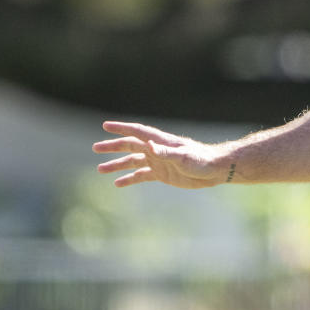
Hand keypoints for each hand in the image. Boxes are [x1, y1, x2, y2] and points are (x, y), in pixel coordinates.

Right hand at [93, 121, 229, 188]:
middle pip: (130, 146)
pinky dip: (129, 178)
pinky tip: (118, 183)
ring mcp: (158, 162)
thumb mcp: (183, 156)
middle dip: (113, 147)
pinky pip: (141, 175)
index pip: (137, 132)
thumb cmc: (201, 159)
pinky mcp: (162, 174)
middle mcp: (156, 149)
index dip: (122, 128)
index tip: (105, 126)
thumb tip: (147, 146)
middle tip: (95, 148)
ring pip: (132, 162)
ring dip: (117, 164)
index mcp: (160, 141)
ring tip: (100, 169)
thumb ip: (165, 152)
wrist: (214, 170)